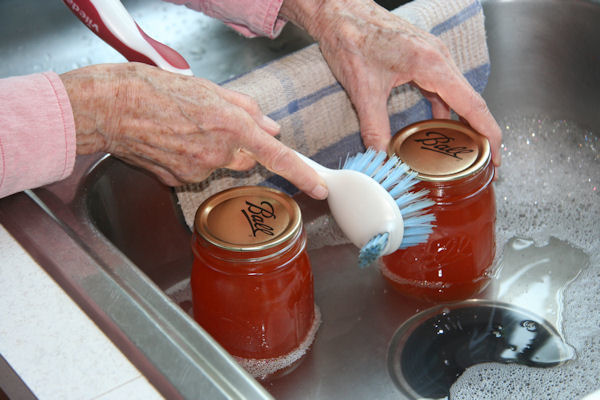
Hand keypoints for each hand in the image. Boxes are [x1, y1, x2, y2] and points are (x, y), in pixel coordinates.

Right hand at [60, 63, 327, 198]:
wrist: (111, 108)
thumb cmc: (156, 90)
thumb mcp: (208, 88)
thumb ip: (245, 109)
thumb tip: (270, 127)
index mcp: (230, 126)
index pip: (277, 156)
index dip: (301, 173)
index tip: (319, 187)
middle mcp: (218, 153)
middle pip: (246, 159)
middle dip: (240, 147)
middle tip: (213, 125)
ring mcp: (197, 170)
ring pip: (219, 165)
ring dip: (212, 151)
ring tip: (184, 129)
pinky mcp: (178, 180)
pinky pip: (196, 172)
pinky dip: (190, 159)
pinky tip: (171, 142)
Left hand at [281, 0, 501, 165]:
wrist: (340, 13)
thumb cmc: (352, 38)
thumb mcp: (363, 90)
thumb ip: (374, 127)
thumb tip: (381, 156)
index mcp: (431, 64)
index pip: (472, 105)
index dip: (488, 133)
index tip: (496, 157)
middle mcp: (438, 58)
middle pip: (471, 101)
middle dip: (480, 134)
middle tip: (484, 162)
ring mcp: (432, 56)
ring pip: (457, 95)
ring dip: (462, 122)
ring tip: (463, 150)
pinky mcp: (422, 58)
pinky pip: (442, 87)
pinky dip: (444, 109)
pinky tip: (437, 126)